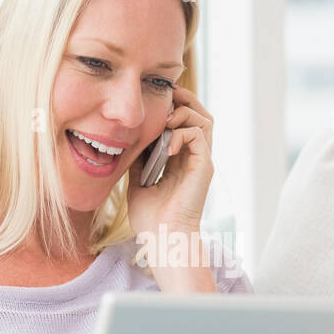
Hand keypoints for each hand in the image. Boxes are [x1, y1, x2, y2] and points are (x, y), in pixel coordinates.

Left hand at [126, 85, 213, 242]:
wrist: (162, 237)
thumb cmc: (150, 218)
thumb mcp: (137, 181)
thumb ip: (137, 159)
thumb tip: (128, 139)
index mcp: (180, 159)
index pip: (184, 122)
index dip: (172, 107)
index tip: (154, 101)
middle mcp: (194, 157)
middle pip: (200, 114)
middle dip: (184, 100)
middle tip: (165, 97)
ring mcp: (201, 160)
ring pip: (205, 119)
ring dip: (184, 113)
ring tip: (165, 121)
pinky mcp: (204, 166)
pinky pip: (198, 135)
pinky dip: (181, 134)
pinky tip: (167, 148)